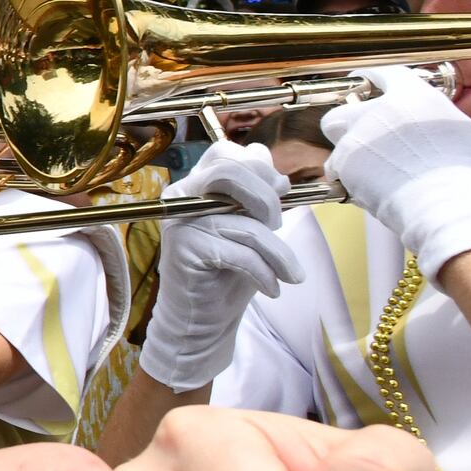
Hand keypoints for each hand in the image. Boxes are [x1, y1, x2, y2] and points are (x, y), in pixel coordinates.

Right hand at [139, 143, 302, 389]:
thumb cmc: (229, 271)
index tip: (281, 193)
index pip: (228, 151)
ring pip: (243, 221)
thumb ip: (260, 197)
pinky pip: (239, 253)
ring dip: (277, 250)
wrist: (204, 318)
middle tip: (280, 226)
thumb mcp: (252, 227)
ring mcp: (180, 221)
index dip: (261, 167)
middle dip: (268, 199)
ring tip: (291, 273)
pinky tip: (272, 288)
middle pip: (231, 170)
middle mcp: (182, 195)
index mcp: (197, 183)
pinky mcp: (184, 250)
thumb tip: (280, 176)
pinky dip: (264, 273)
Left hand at [325, 67, 470, 274]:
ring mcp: (360, 136)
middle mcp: (382, 110)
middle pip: (349, 102)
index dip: (376, 80)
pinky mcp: (347, 164)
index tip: (372, 86)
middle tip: (366, 134)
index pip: (384, 72)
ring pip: (334, 131)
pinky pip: (335, 167)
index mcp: (416, 96)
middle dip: (353, 118)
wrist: (453, 210)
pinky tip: (364, 188)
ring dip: (345, 145)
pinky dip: (345, 177)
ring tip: (363, 164)